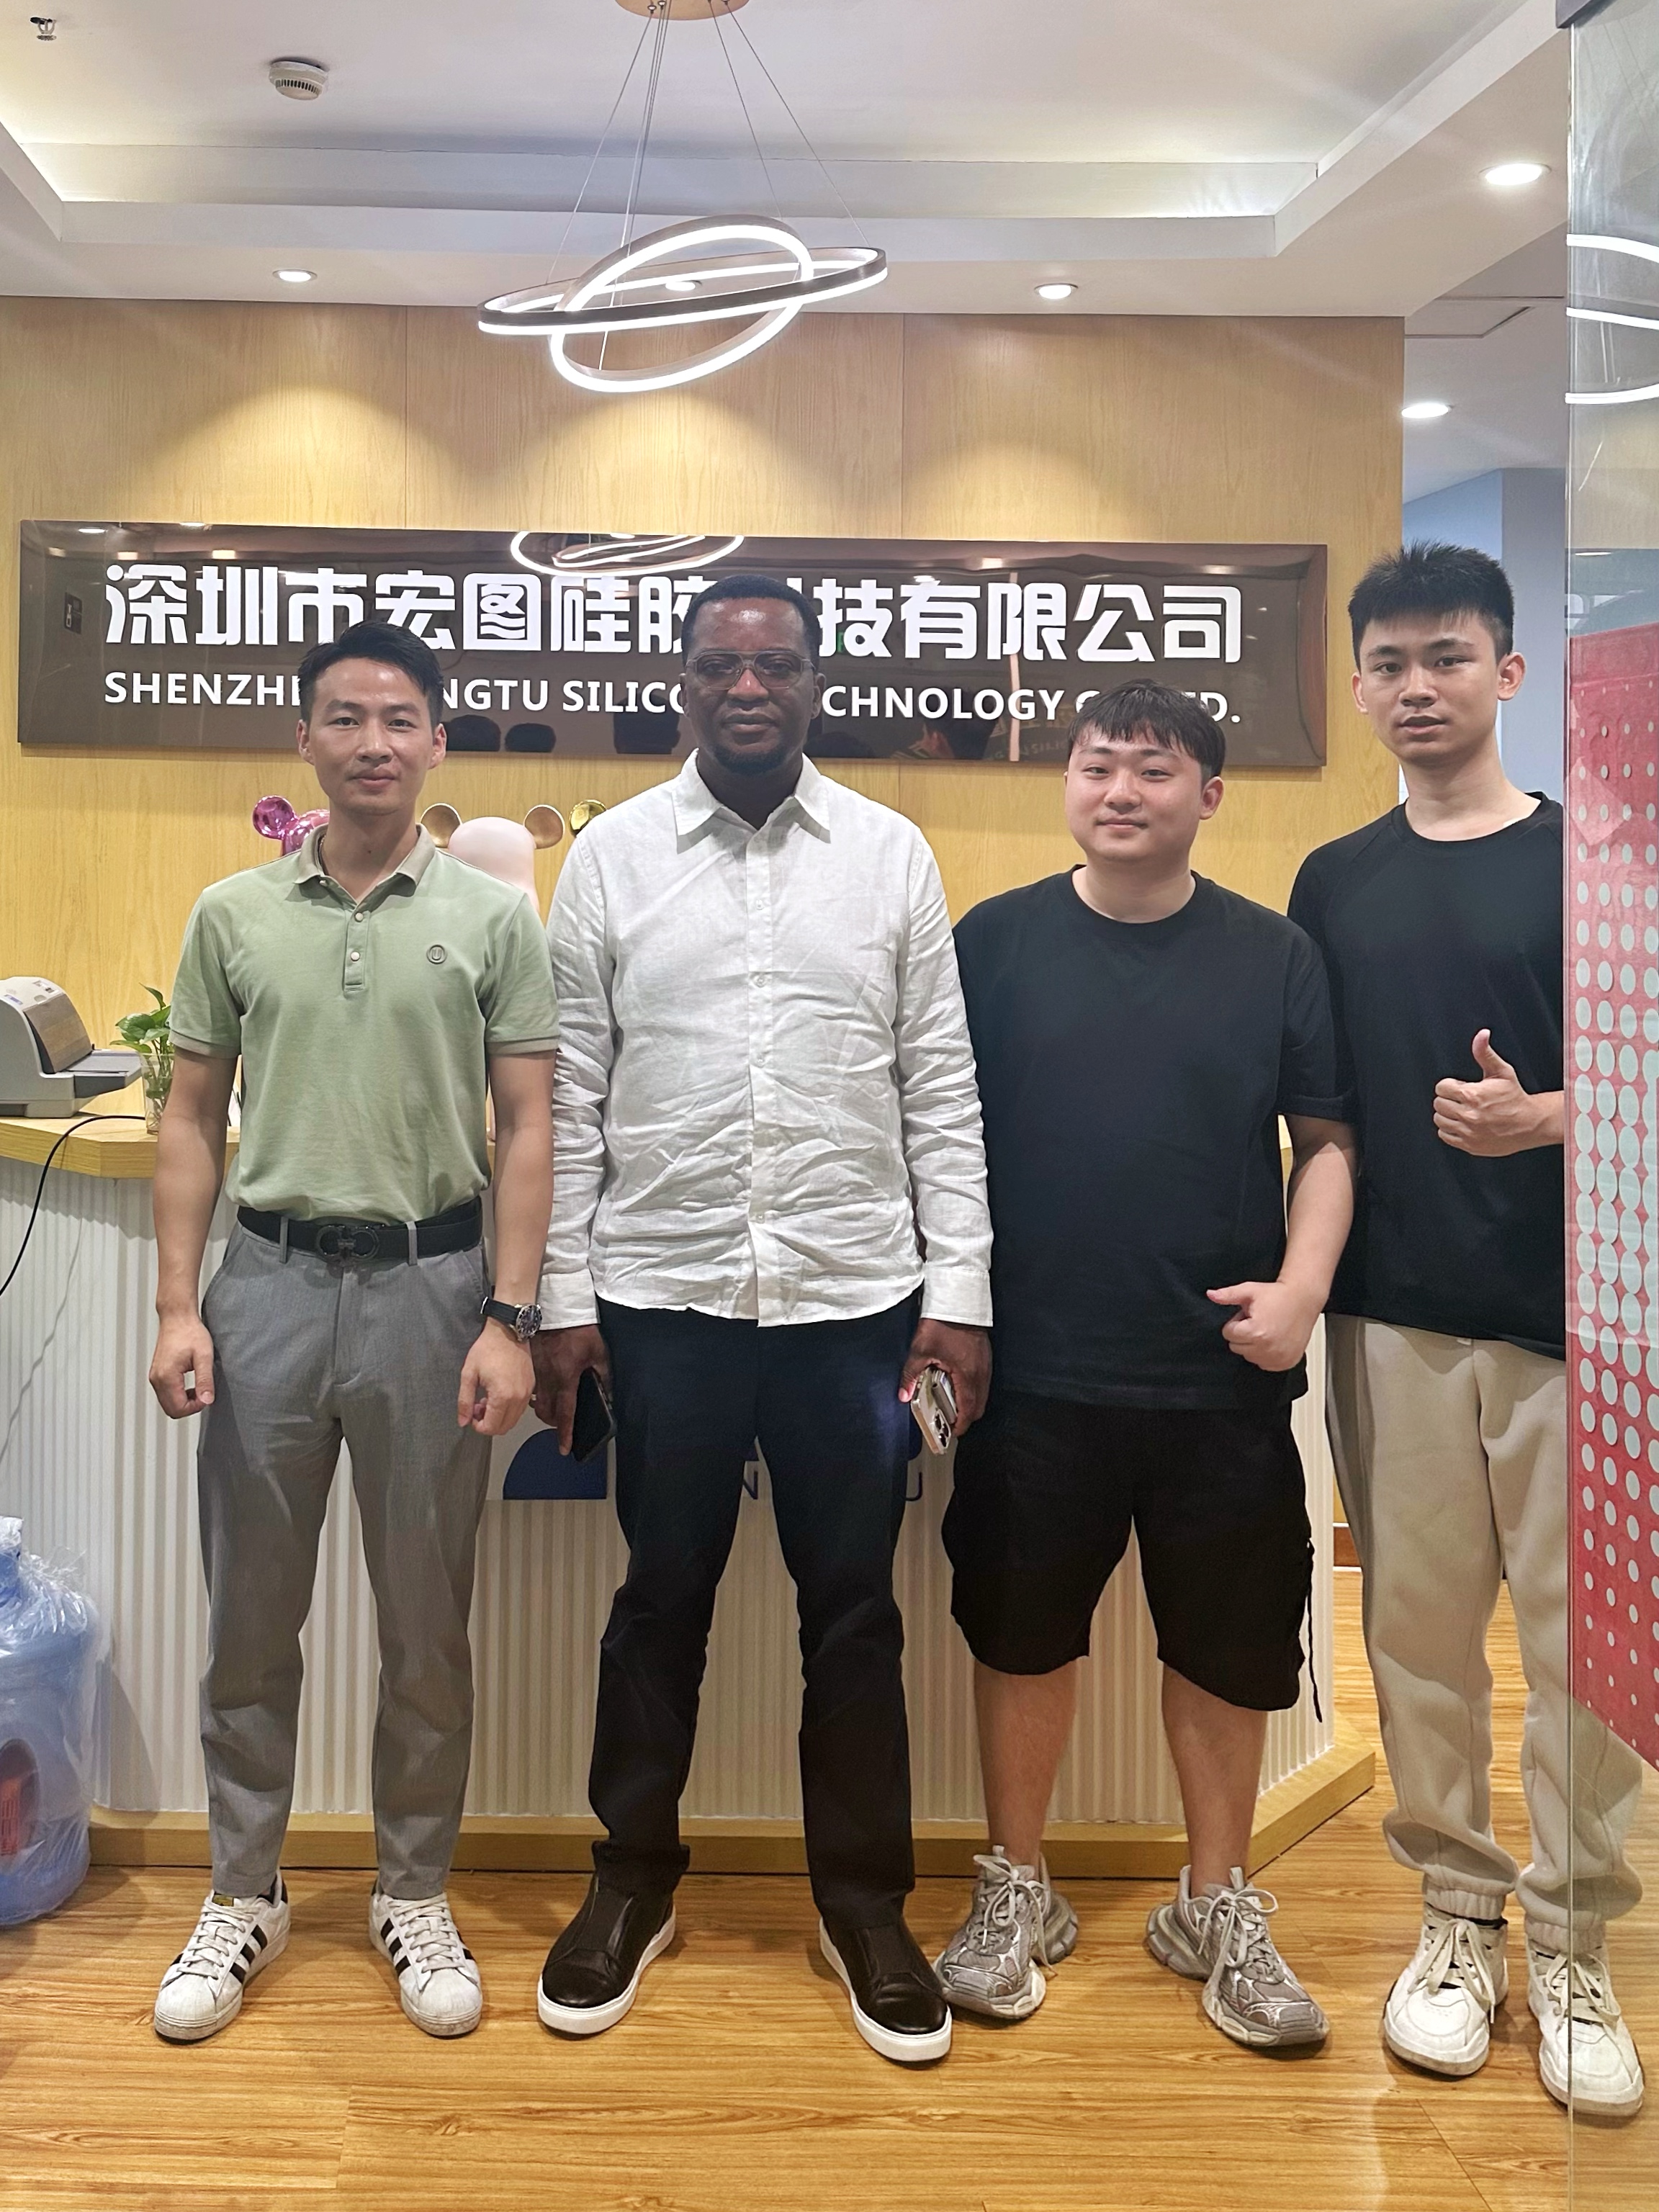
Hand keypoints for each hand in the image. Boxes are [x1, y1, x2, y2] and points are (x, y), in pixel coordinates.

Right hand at [149, 1311, 215, 1418]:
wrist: (177, 1318)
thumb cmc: (190, 1332)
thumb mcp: (204, 1356)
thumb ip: (205, 1380)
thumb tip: (207, 1400)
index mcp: (166, 1376)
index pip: (178, 1409)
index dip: (196, 1407)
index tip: (207, 1395)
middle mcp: (156, 1379)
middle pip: (171, 1410)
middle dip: (190, 1407)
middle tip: (204, 1393)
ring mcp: (155, 1377)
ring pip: (168, 1404)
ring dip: (184, 1402)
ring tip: (199, 1387)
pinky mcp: (157, 1374)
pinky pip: (166, 1395)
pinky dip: (178, 1395)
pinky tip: (191, 1385)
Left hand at [458, 1323, 534, 1436]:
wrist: (508, 1331)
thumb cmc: (487, 1349)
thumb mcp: (468, 1374)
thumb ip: (464, 1401)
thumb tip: (463, 1422)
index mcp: (502, 1396)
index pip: (491, 1427)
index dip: (478, 1426)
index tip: (471, 1413)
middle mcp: (518, 1398)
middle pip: (504, 1428)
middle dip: (488, 1423)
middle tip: (477, 1407)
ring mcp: (527, 1393)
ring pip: (513, 1420)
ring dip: (499, 1417)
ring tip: (487, 1400)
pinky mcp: (531, 1387)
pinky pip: (520, 1409)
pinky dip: (509, 1409)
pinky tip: (499, 1394)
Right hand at [529, 1323, 611, 1452]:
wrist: (558, 1309)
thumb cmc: (579, 1330)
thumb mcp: (599, 1352)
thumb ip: (604, 1376)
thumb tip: (607, 1395)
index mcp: (567, 1378)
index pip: (565, 1413)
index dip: (565, 1433)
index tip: (564, 1447)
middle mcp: (548, 1379)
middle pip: (546, 1413)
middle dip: (553, 1423)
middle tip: (562, 1424)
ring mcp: (536, 1372)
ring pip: (536, 1402)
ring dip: (544, 1410)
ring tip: (554, 1409)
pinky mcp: (529, 1365)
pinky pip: (531, 1387)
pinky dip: (537, 1394)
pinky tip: (545, 1391)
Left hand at [900, 1318, 990, 1435]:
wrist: (959, 1300)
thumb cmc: (941, 1324)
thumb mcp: (920, 1350)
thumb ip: (911, 1375)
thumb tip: (903, 1395)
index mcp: (967, 1376)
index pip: (968, 1410)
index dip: (959, 1425)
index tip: (950, 1432)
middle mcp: (981, 1374)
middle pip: (979, 1407)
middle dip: (965, 1417)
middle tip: (948, 1420)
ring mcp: (986, 1365)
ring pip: (982, 1394)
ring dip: (969, 1403)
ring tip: (950, 1404)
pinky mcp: (985, 1357)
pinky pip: (983, 1382)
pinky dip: (972, 1390)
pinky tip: (957, 1384)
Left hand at [1206, 1279, 1321, 1371]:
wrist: (1304, 1299)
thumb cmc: (1278, 1295)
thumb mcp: (1249, 1291)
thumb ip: (1228, 1295)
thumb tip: (1210, 1295)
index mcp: (1255, 1332)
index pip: (1228, 1334)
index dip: (1236, 1322)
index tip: (1249, 1315)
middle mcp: (1267, 1348)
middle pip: (1237, 1347)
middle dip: (1244, 1334)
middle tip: (1258, 1320)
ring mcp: (1278, 1358)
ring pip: (1250, 1357)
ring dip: (1254, 1345)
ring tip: (1267, 1328)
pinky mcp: (1287, 1362)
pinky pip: (1264, 1364)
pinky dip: (1266, 1354)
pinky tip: (1274, 1339)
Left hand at [1433, 1030, 1560, 1156]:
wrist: (1529, 1123)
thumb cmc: (1515, 1097)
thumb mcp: (1501, 1072)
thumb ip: (1485, 1053)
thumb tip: (1481, 1035)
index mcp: (1472, 1095)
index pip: (1441, 1087)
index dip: (1451, 1085)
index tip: (1462, 1088)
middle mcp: (1468, 1115)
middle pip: (1438, 1103)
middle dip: (1448, 1099)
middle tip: (1464, 1100)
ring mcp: (1468, 1132)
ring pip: (1439, 1120)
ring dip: (1448, 1114)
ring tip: (1463, 1111)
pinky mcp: (1468, 1145)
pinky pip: (1445, 1135)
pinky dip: (1450, 1130)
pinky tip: (1463, 1124)